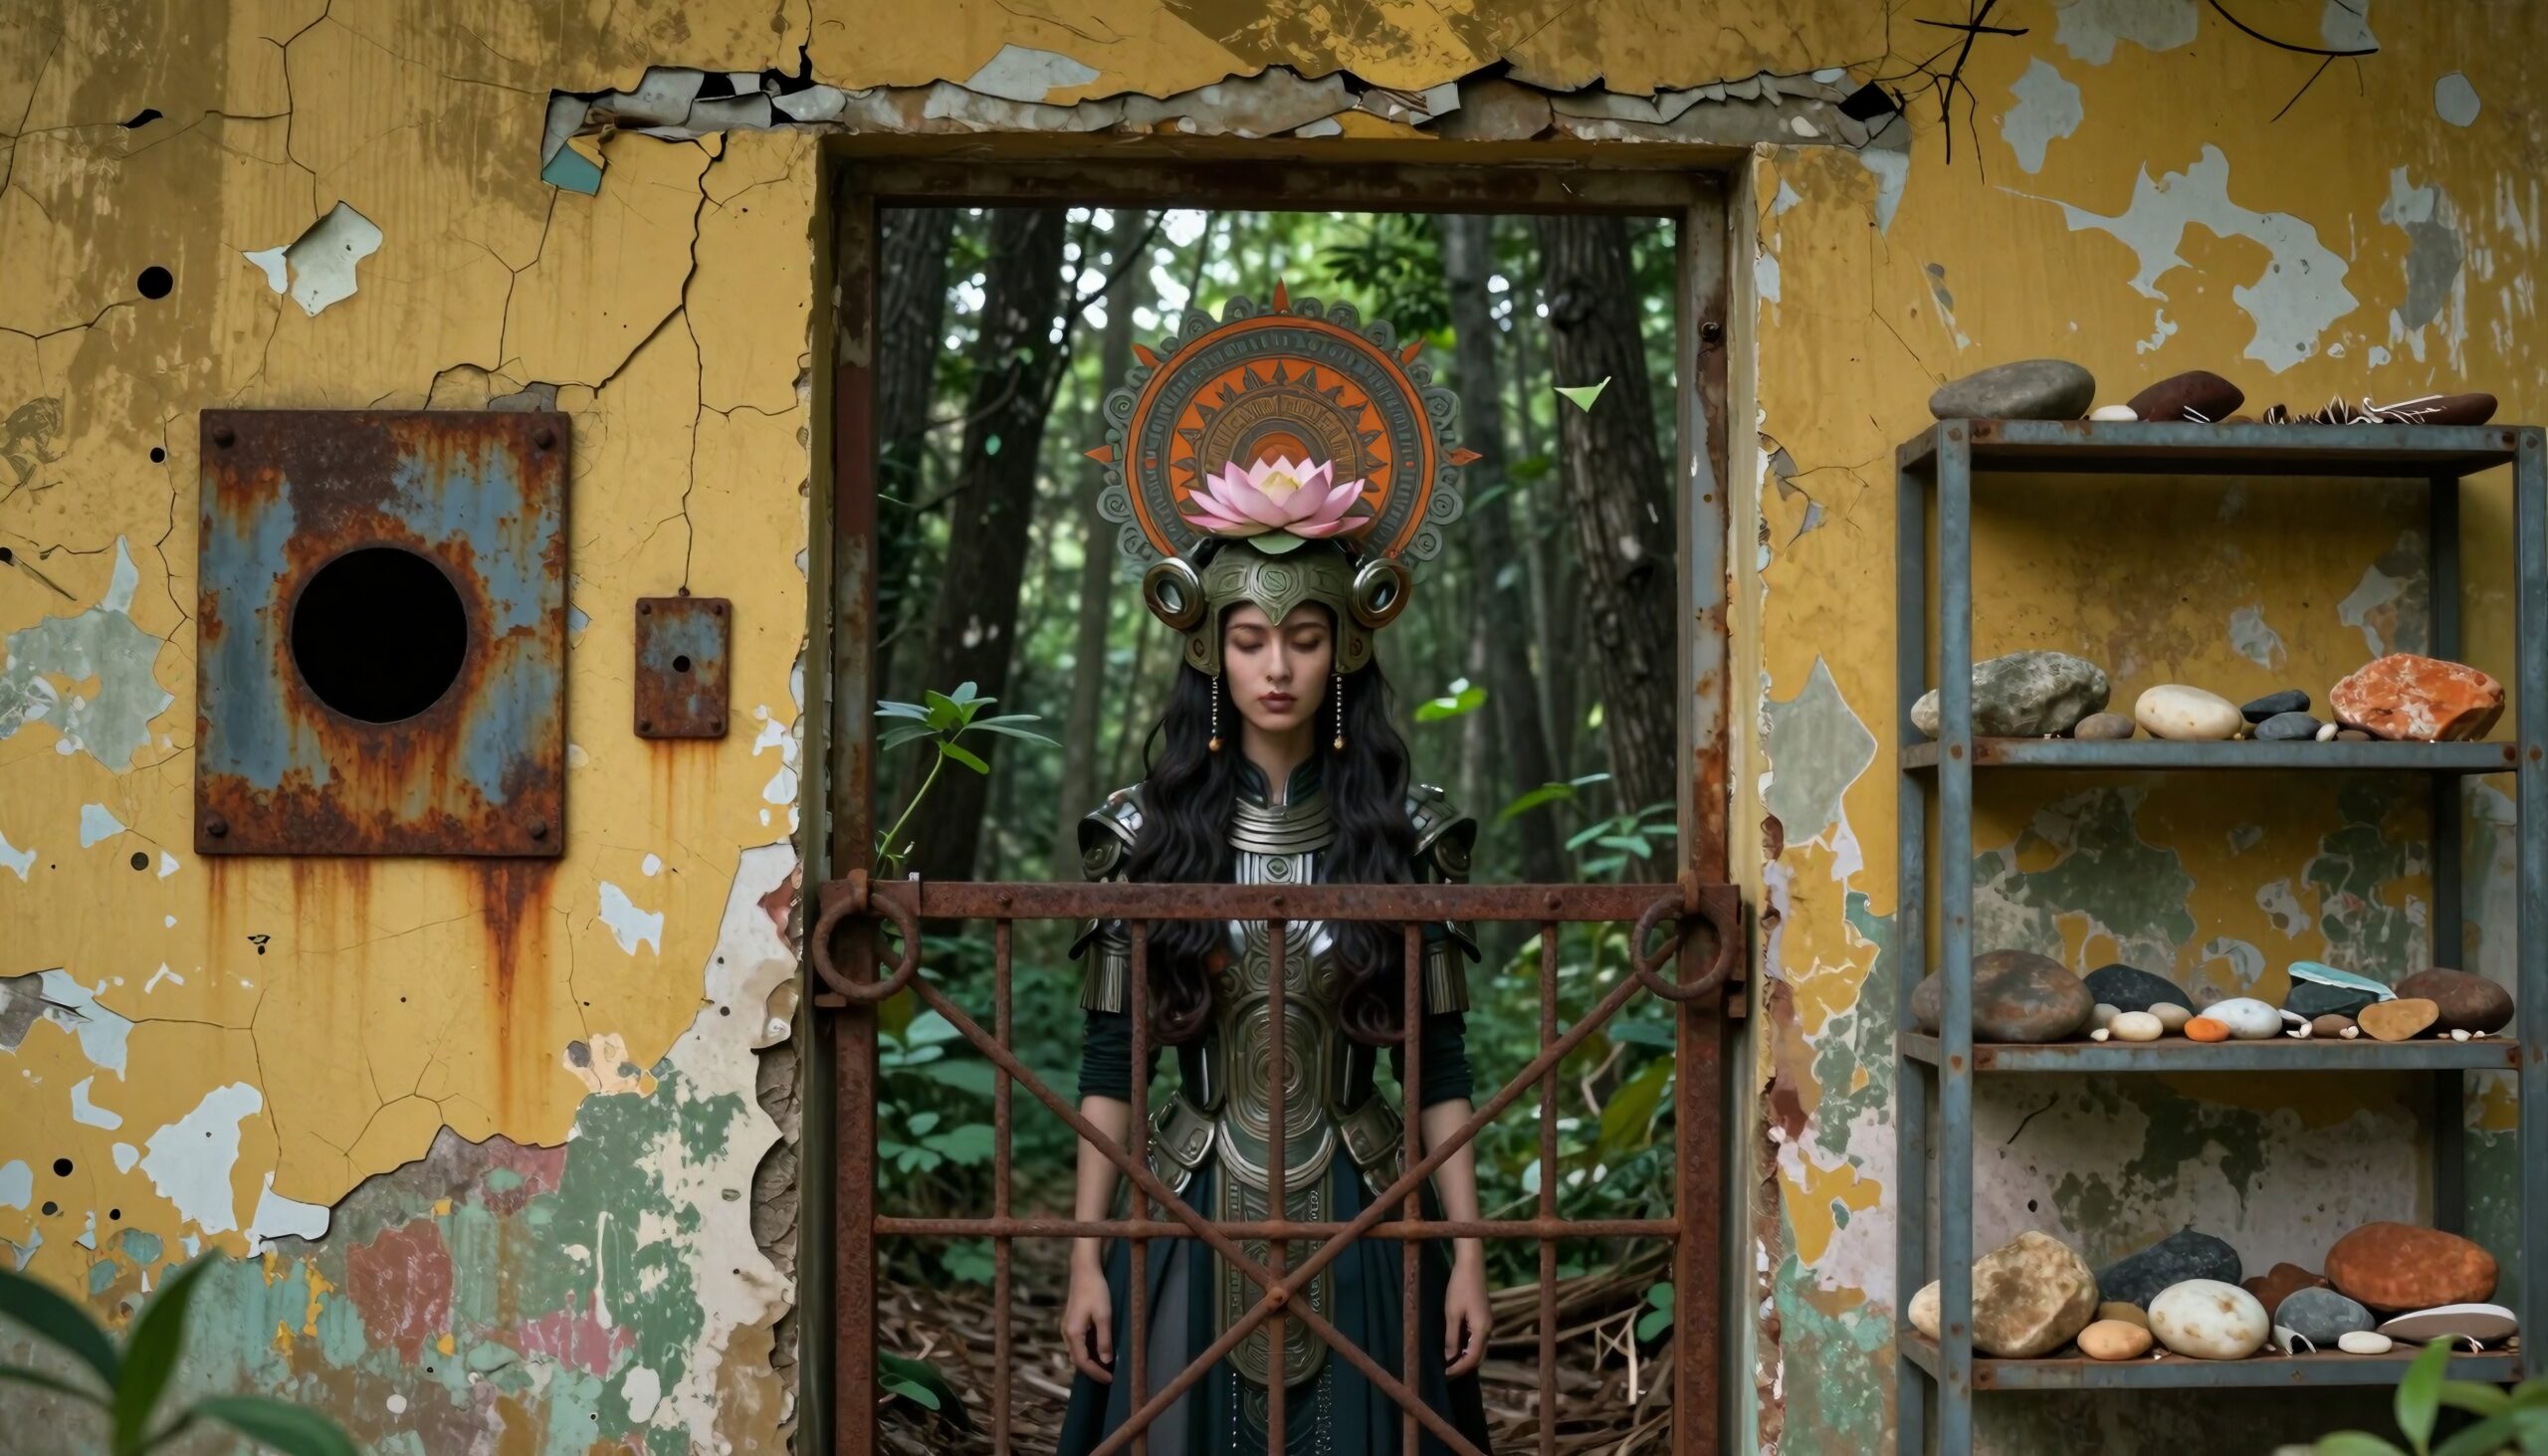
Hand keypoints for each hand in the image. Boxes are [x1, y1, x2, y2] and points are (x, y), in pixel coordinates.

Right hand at [1062, 1256, 1114, 1382]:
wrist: (1084, 1270)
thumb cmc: (1096, 1291)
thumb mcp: (1104, 1316)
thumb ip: (1104, 1340)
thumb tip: (1106, 1362)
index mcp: (1073, 1334)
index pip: (1082, 1362)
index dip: (1096, 1373)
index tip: (1111, 1379)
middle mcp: (1066, 1333)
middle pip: (1077, 1360)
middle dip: (1093, 1370)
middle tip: (1110, 1375)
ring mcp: (1067, 1328)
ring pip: (1077, 1352)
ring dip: (1090, 1361)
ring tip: (1107, 1366)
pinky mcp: (1071, 1322)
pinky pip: (1078, 1343)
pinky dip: (1088, 1351)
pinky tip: (1100, 1350)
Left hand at [1442, 1249, 1490, 1376]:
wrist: (1471, 1266)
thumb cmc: (1460, 1288)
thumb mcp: (1452, 1314)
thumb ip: (1451, 1338)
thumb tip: (1448, 1359)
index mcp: (1482, 1330)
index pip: (1472, 1359)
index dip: (1458, 1369)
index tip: (1443, 1375)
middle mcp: (1488, 1330)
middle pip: (1477, 1357)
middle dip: (1462, 1367)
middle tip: (1445, 1373)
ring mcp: (1486, 1324)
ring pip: (1477, 1349)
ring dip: (1463, 1358)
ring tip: (1447, 1364)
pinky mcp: (1482, 1319)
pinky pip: (1475, 1340)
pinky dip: (1465, 1347)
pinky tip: (1453, 1349)